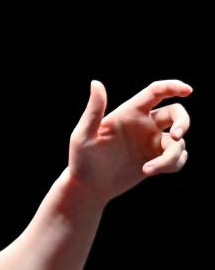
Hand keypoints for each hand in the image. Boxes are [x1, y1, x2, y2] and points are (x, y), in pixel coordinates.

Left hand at [68, 79, 191, 203]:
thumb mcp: (84, 134)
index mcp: (129, 112)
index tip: (188, 91)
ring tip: (147, 170)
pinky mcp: (157, 160)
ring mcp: (152, 143)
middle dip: (184, 122)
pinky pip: (178, 158)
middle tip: (176, 136)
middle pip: (176, 113)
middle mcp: (144, 124)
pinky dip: (172, 165)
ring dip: (169, 157)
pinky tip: (150, 171)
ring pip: (179, 142)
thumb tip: (95, 82)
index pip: (156, 92)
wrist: (88, 186)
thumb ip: (94, 110)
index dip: (173, 87)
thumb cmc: (82, 159)